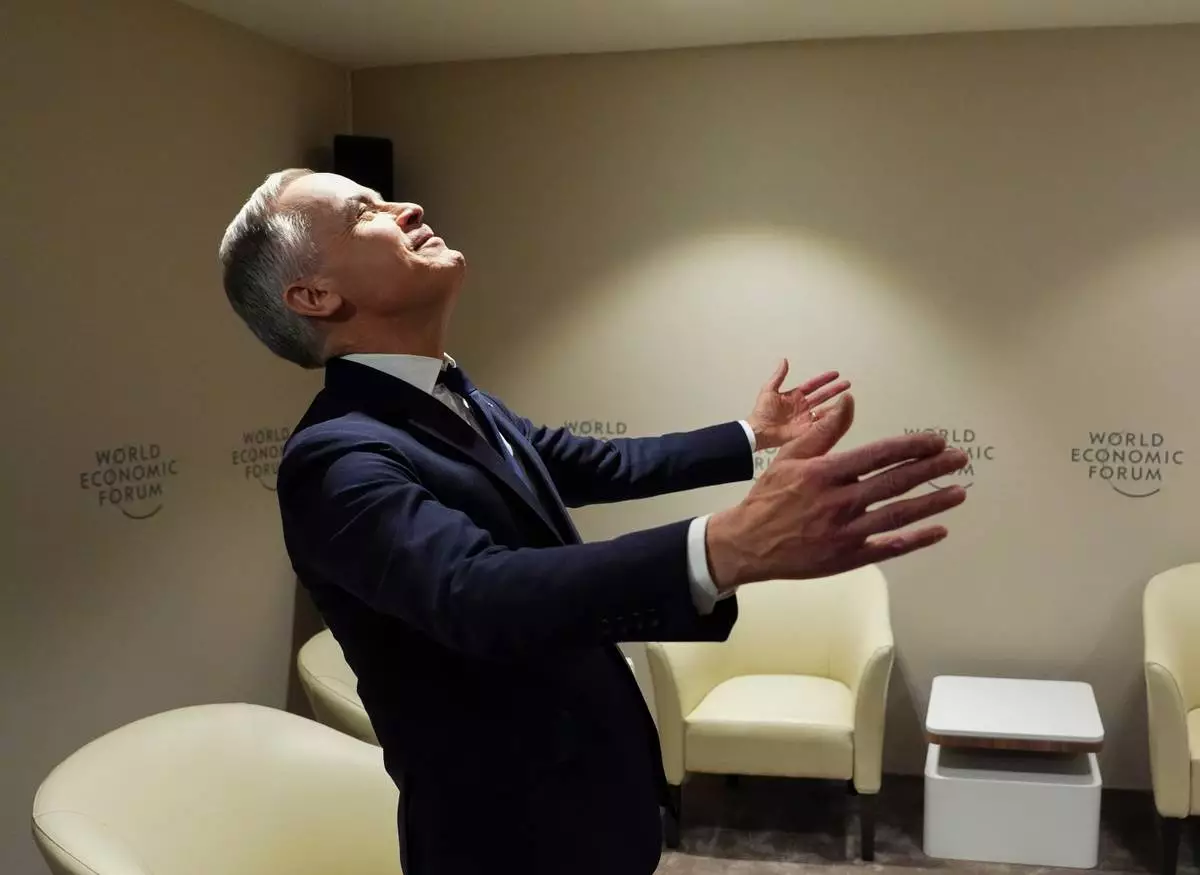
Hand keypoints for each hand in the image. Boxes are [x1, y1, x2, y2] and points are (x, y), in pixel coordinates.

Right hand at [707, 394, 967, 589]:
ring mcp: (846, 532)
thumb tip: (850, 401)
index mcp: (826, 473)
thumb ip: (824, 431)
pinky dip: (916, 539)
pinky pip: (889, 547)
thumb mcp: (790, 456)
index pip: (879, 455)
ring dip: (932, 502)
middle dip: (932, 469)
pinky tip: (939, 530)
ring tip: (959, 492)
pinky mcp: (848, 557)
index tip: (936, 442)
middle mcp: (840, 502)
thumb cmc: (770, 496)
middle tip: (959, 460)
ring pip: (898, 515)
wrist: (748, 543)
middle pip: (896, 482)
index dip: (912, 447)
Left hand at [747, 359, 850, 452]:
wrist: (759, 430)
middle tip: (848, 384)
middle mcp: (802, 405)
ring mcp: (805, 417)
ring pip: (824, 409)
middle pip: (822, 396)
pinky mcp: (806, 429)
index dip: (824, 379)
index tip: (836, 374)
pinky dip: (830, 419)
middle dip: (835, 390)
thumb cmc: (762, 411)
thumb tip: (784, 360)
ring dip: (835, 404)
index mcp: (795, 395)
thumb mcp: (769, 390)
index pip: (813, 385)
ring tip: (848, 399)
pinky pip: (821, 423)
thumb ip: (778, 376)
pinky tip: (840, 414)